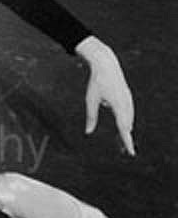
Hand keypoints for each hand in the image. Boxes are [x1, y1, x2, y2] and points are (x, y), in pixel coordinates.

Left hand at [76, 36, 134, 155]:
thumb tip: (88, 132)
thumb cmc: (96, 83)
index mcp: (118, 106)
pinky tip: (125, 127)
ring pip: (129, 119)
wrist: (106, 64)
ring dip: (127, 131)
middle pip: (127, 126)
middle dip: (126, 139)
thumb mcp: (90, 100)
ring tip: (124, 143)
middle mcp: (126, 104)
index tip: (130, 152)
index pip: (123, 128)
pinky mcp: (127, 97)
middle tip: (124, 152)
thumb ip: (91, 117)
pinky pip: (128, 112)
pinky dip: (127, 121)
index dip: (126, 141)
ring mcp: (128, 100)